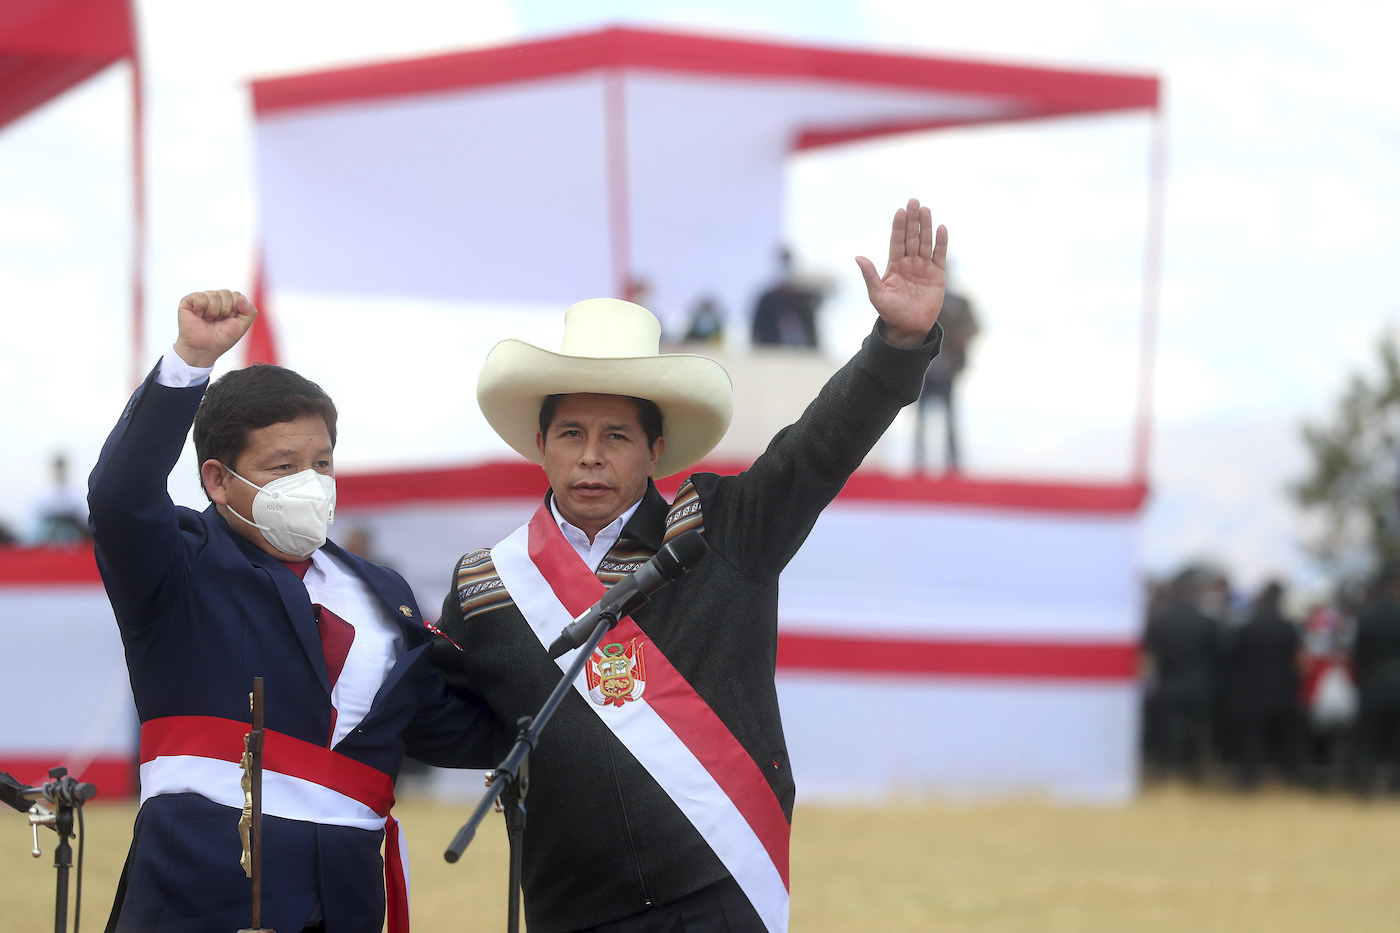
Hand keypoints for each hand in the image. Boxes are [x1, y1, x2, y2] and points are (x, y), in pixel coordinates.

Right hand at [172, 289, 257, 367]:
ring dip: (213, 312)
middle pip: (226, 293)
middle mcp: (215, 299)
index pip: (236, 295)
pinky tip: (198, 316)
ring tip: (208, 320)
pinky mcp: (188, 301)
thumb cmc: (222, 339)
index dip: (235, 309)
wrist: (204, 349)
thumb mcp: (242, 326)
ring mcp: (201, 299)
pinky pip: (200, 297)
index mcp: (228, 303)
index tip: (229, 320)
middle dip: (225, 310)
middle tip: (217, 321)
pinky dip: (201, 308)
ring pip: (214, 294)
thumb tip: (241, 297)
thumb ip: (250, 312)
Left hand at [854, 198, 948, 347]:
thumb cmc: (890, 312)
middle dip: (913, 220)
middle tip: (914, 201)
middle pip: (911, 237)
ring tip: (926, 209)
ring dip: (926, 226)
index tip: (900, 211)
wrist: (909, 328)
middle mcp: (909, 262)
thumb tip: (858, 257)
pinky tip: (941, 228)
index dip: (898, 226)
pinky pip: (939, 255)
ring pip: (925, 242)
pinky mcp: (937, 274)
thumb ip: (870, 275)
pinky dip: (941, 242)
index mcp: (894, 265)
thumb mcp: (877, 294)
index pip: (896, 241)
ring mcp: (924, 267)